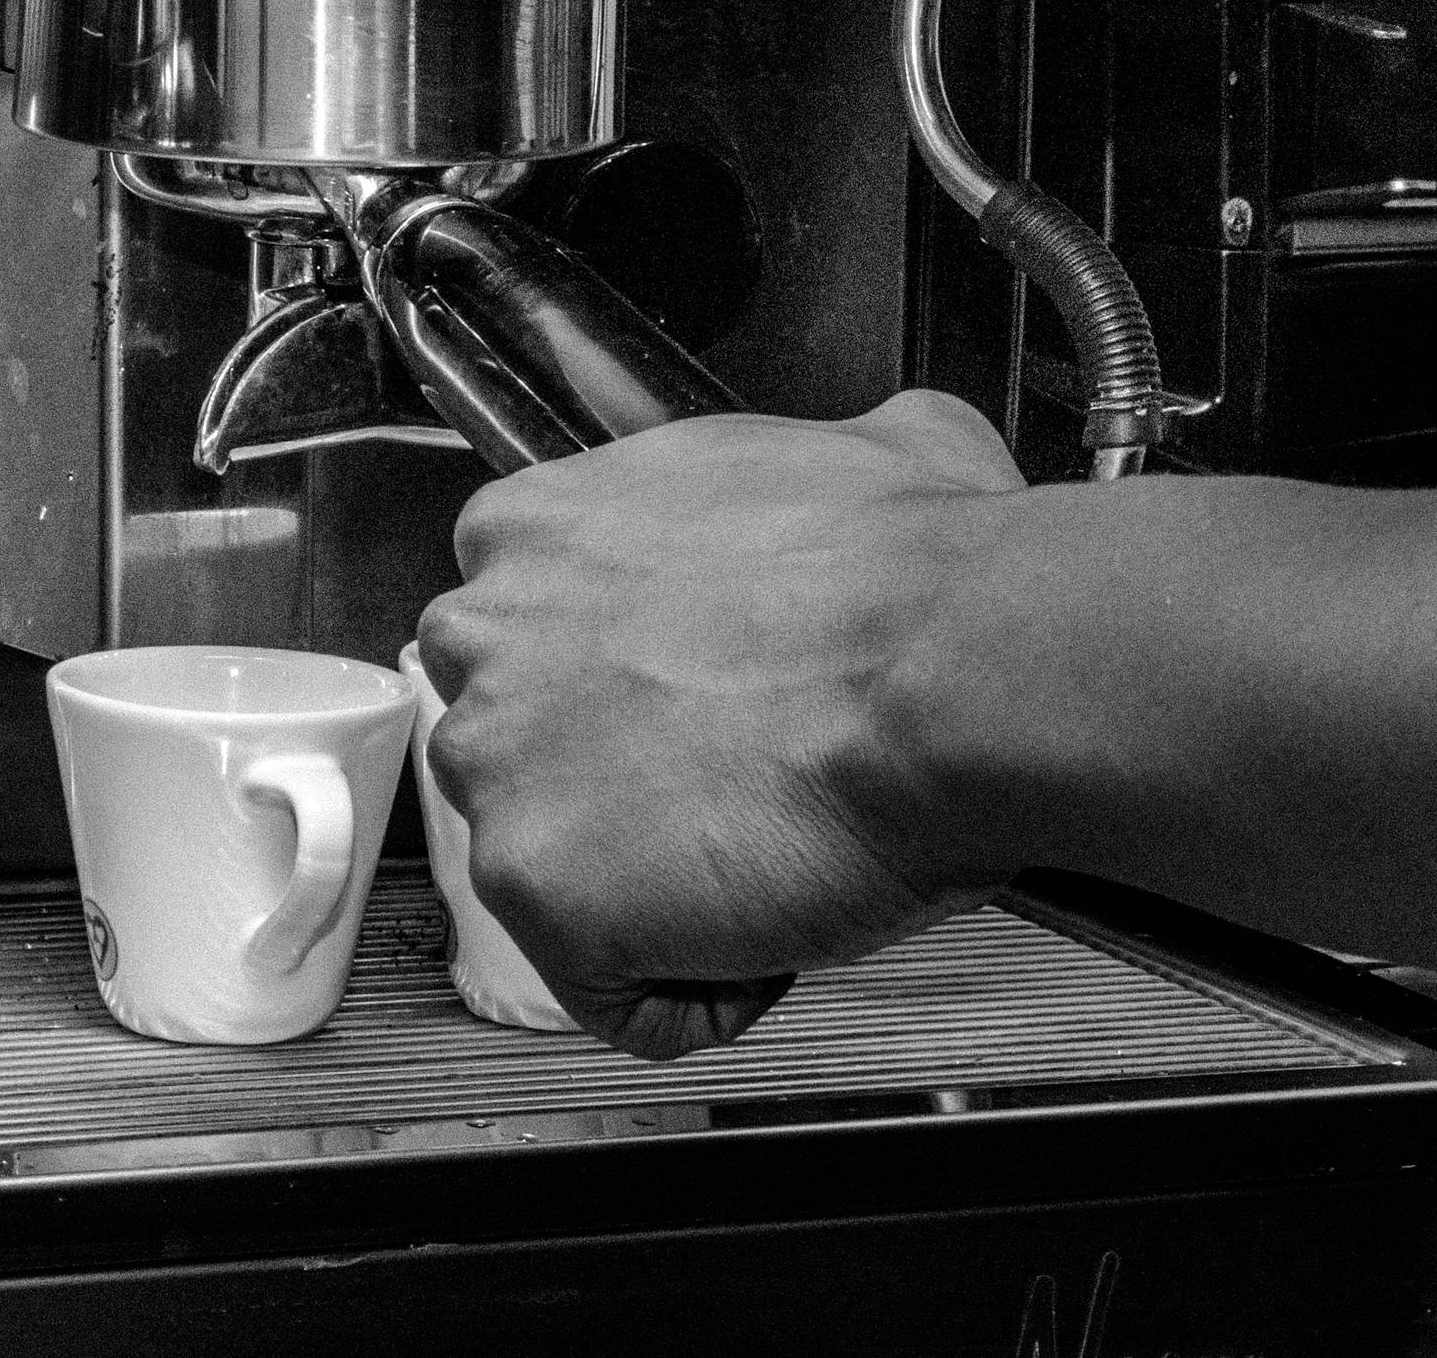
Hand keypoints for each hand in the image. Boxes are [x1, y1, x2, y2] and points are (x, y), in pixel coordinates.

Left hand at [413, 391, 1034, 1060]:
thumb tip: (880, 460)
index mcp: (539, 526)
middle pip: (526, 750)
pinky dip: (699, 988)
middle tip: (747, 786)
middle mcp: (486, 635)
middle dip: (625, 786)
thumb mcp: (878, 447)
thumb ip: (811, 463)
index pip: (534, 632)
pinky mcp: (534, 886)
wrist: (950, 672)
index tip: (711, 709)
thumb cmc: (919, 579)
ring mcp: (497, 766)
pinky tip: (774, 930)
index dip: (636, 688)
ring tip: (772, 855)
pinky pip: (610, 988)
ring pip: (560, 871)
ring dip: (661, 887)